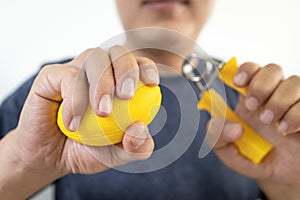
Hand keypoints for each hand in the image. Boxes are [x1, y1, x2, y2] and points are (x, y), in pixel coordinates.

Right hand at [0, 46, 158, 198]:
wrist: (51, 158)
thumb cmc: (87, 150)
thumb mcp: (117, 154)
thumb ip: (136, 147)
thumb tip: (141, 127)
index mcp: (119, 83)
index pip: (138, 64)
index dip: (146, 67)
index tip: (151, 84)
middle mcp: (99, 71)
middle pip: (118, 52)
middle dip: (126, 70)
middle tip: (127, 96)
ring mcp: (76, 70)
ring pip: (93, 57)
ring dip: (101, 84)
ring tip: (102, 114)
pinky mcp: (52, 76)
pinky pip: (68, 76)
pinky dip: (75, 99)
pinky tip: (72, 124)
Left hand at [207, 62, 299, 199]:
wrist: (282, 175)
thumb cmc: (256, 157)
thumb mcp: (228, 151)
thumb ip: (217, 137)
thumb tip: (233, 127)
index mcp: (251, 98)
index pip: (251, 69)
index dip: (246, 70)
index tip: (238, 82)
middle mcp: (274, 95)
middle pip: (272, 69)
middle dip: (260, 85)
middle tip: (253, 107)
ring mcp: (295, 102)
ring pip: (293, 82)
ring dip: (278, 101)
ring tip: (270, 123)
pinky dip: (296, 114)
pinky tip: (286, 129)